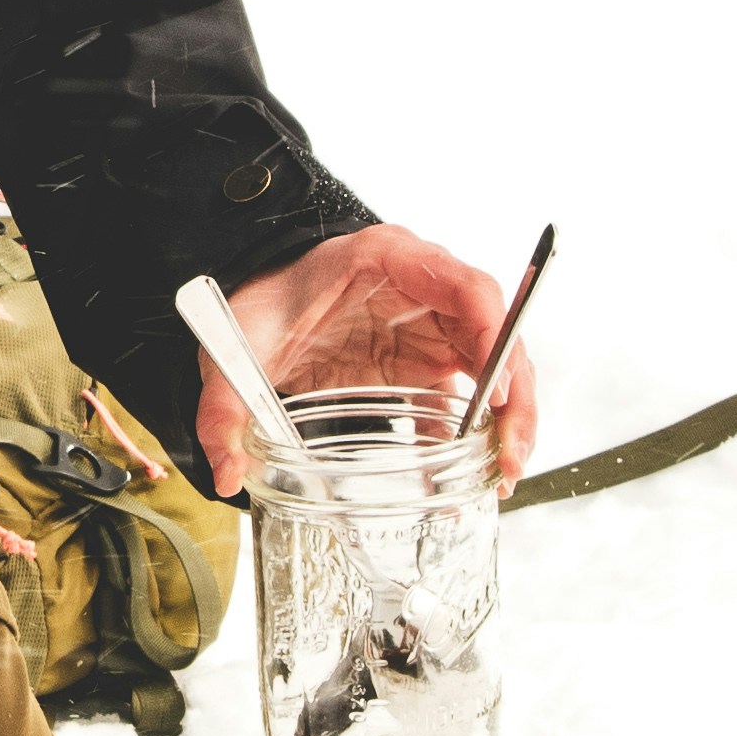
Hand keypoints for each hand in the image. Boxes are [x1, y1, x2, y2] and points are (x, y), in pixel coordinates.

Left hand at [206, 224, 539, 489]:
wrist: (257, 297)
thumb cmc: (262, 301)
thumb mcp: (235, 347)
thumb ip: (224, 408)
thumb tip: (229, 471)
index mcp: (390, 260)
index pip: (467, 286)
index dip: (493, 336)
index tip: (493, 391)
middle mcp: (424, 290)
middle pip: (496, 332)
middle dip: (512, 395)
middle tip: (510, 453)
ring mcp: (428, 325)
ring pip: (492, 366)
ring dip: (505, 418)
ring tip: (502, 472)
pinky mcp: (422, 361)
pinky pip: (462, 395)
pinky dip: (472, 433)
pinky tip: (472, 474)